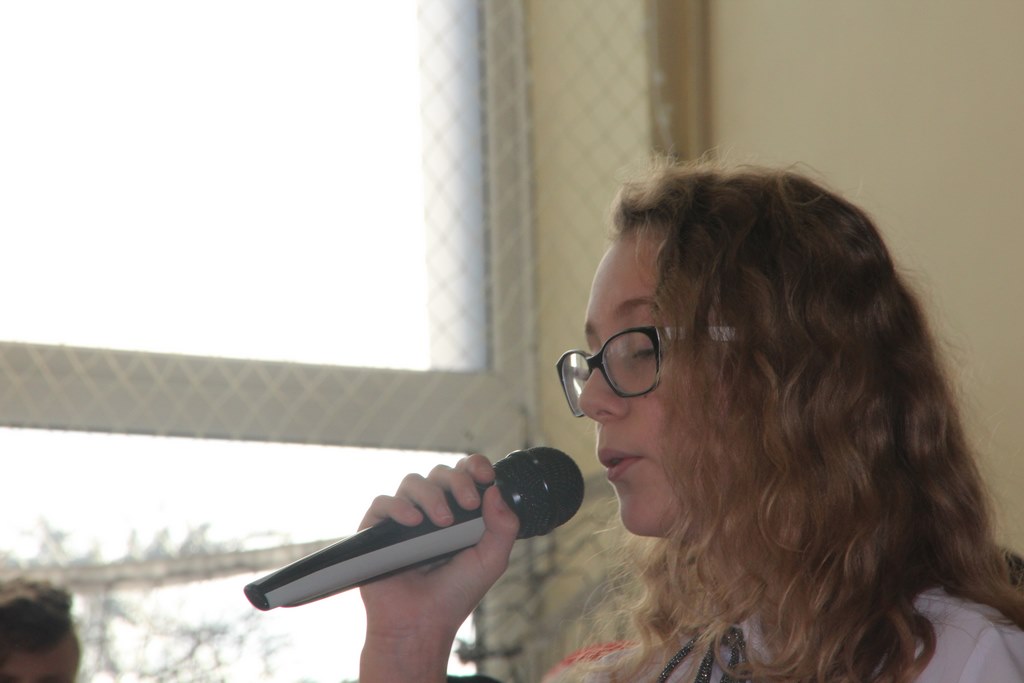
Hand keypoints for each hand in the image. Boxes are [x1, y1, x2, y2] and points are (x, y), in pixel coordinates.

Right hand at [358, 454, 519, 681]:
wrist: (421, 625)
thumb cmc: (455, 595)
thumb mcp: (491, 560)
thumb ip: (503, 526)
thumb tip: (497, 489)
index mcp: (460, 514)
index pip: (465, 475)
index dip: (474, 466)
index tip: (486, 475)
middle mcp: (431, 511)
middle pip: (440, 472)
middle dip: (457, 480)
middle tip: (468, 503)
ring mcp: (404, 520)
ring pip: (412, 482)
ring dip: (431, 495)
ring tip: (442, 521)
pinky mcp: (378, 531)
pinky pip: (382, 502)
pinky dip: (398, 507)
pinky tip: (413, 523)